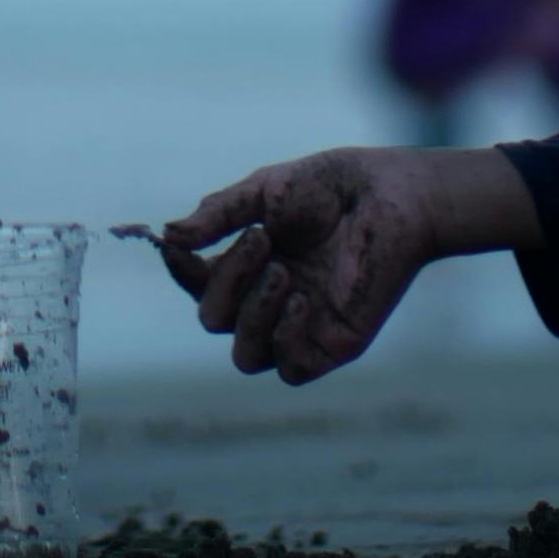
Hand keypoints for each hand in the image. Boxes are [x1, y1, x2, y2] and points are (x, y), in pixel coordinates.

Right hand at [153, 149, 497, 384]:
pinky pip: (291, 370)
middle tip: (261, 240)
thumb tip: (169, 235)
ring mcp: (299, 325)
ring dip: (252, 315)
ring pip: (245, 356)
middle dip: (227, 282)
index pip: (197, 284)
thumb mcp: (266, 190)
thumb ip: (220, 213)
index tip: (176, 246)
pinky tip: (300, 300)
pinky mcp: (333, 344)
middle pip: (215, 320)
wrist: (389, 195)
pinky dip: (284, 340)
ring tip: (283, 272)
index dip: (182, 269)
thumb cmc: (330, 187)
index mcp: (247, 266)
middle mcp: (268, 300)